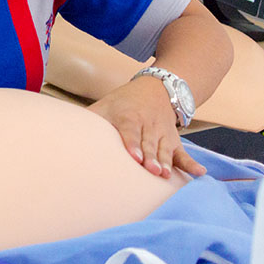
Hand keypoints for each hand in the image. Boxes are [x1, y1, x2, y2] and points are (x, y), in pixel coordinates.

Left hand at [88, 75, 204, 177]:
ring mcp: (163, 134)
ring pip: (165, 149)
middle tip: (150, 170)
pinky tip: (199, 172)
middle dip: (150, 156)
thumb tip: (64, 128)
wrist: (157, 88)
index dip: (132, 143)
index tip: (134, 157)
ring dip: (166, 162)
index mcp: (129, 116)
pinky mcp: (174, 142)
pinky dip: (191, 163)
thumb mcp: (106, 105)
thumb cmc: (123, 102)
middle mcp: (148, 125)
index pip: (130, 130)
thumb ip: (89, 118)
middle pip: (149, 143)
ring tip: (165, 175)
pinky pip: (183, 153)